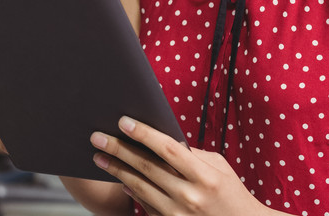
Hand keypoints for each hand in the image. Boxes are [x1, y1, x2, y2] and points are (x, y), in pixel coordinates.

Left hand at [90, 117, 266, 215]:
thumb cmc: (230, 193)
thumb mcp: (218, 167)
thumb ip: (190, 154)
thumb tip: (160, 139)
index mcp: (205, 176)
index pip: (168, 149)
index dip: (144, 134)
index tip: (123, 121)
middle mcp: (190, 196)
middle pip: (147, 167)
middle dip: (119, 149)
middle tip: (97, 137)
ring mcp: (178, 214)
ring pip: (139, 186)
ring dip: (117, 170)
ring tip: (100, 156)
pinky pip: (145, 205)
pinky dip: (131, 191)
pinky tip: (119, 180)